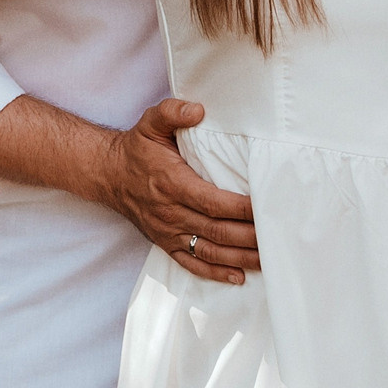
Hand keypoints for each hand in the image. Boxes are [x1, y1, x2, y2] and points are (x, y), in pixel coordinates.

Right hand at [91, 99, 259, 284]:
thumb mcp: (150, 122)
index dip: (242, 208)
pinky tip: (238, 276)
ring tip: (269, 260)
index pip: (213, 201)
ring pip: (209, 251)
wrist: (108, 175)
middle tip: (278, 236)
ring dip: (240, 258)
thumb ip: (173, 112)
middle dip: (250, 237)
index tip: (266, 207)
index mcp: (171, 182)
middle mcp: (170, 211)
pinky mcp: (165, 243)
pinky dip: (215, 273)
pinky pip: (191, 263)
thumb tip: (199, 110)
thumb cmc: (137, 149)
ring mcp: (167, 231)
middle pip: (217, 231)